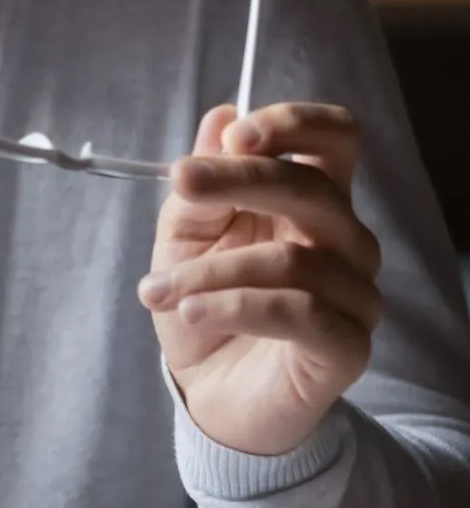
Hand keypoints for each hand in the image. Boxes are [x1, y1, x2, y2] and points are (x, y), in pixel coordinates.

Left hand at [139, 103, 381, 455]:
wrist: (209, 390)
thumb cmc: (204, 299)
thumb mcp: (186, 234)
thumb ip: (204, 182)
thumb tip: (220, 117)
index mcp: (310, 197)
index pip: (335, 138)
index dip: (293, 125)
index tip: (236, 135)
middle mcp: (344, 239)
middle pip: (314, 188)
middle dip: (241, 179)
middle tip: (182, 183)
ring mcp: (354, 294)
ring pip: (291, 259)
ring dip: (209, 269)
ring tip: (155, 290)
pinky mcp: (348, 346)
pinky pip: (299, 313)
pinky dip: (233, 307)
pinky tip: (189, 312)